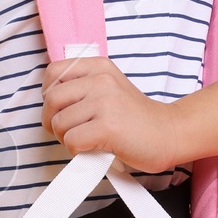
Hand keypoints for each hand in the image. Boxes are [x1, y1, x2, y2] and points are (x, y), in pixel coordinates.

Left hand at [40, 55, 180, 172]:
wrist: (168, 133)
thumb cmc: (136, 118)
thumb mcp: (109, 89)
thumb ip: (82, 88)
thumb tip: (49, 104)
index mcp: (99, 67)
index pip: (53, 72)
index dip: (49, 95)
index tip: (60, 108)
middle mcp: (101, 80)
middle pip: (52, 100)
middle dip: (53, 121)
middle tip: (69, 131)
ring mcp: (105, 102)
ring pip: (59, 123)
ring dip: (67, 138)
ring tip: (87, 139)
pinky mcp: (108, 126)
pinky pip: (72, 141)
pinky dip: (77, 150)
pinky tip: (94, 147)